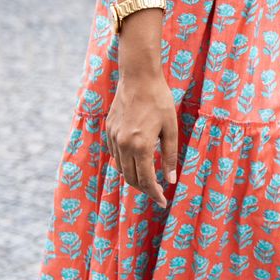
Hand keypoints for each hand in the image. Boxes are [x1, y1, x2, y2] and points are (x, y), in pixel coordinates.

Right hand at [105, 73, 178, 208]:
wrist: (138, 77)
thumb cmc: (159, 100)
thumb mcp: (170, 128)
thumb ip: (169, 156)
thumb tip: (170, 179)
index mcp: (141, 146)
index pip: (146, 180)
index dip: (155, 194)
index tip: (163, 201)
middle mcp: (123, 145)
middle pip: (131, 179)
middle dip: (144, 189)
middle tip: (157, 192)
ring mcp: (113, 138)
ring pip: (121, 168)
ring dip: (134, 176)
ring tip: (148, 177)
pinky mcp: (108, 130)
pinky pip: (115, 154)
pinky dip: (126, 162)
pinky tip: (137, 158)